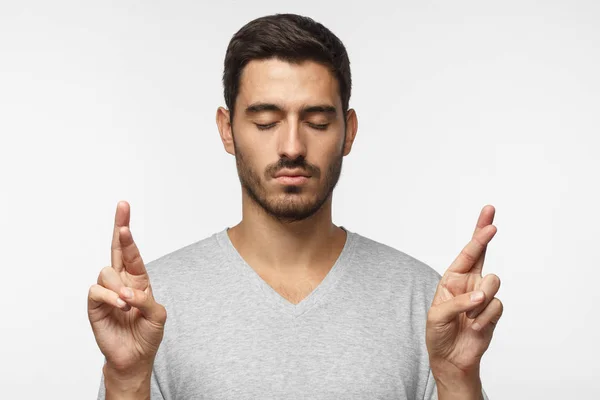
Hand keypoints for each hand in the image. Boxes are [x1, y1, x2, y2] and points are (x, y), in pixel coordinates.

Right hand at [88, 201, 166, 375]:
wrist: (135, 357)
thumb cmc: (147, 334)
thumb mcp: (157, 315)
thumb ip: (145, 300)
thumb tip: (127, 293)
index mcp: (138, 279)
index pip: (132, 252)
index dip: (128, 233)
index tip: (124, 209)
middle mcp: (121, 281)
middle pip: (116, 248)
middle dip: (119, 226)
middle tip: (122, 206)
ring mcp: (107, 292)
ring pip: (106, 271)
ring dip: (119, 286)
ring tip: (126, 303)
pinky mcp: (95, 305)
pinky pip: (96, 290)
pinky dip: (109, 297)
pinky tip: (119, 306)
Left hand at [426, 205, 502, 380]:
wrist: (450, 358)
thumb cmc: (438, 333)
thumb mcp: (438, 316)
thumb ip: (457, 303)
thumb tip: (480, 296)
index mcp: (452, 279)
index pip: (467, 254)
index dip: (478, 237)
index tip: (490, 223)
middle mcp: (469, 283)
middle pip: (483, 254)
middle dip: (485, 236)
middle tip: (492, 225)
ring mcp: (483, 296)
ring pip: (493, 282)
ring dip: (480, 299)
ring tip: (468, 316)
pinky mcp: (493, 311)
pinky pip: (496, 306)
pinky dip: (484, 317)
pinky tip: (475, 327)